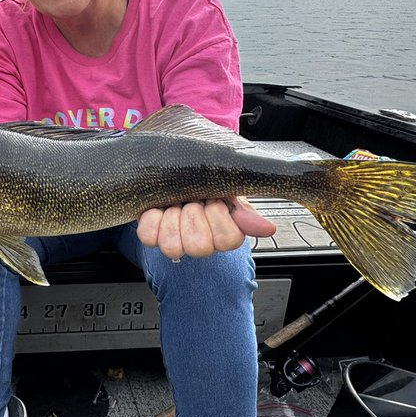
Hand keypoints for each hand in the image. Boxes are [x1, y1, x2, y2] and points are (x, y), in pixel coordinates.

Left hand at [136, 197, 275, 259]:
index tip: (215, 200)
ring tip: (175, 204)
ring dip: (173, 218)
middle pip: (199, 247)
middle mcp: (199, 242)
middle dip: (194, 215)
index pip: (228, 240)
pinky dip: (151, 217)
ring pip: (172, 246)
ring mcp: (174, 241)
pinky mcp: (151, 236)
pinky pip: (148, 236)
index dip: (219, 217)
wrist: (177, 169)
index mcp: (223, 233)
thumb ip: (244, 210)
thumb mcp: (228, 189)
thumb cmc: (205, 183)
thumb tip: (267, 228)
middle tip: (193, 200)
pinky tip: (158, 207)